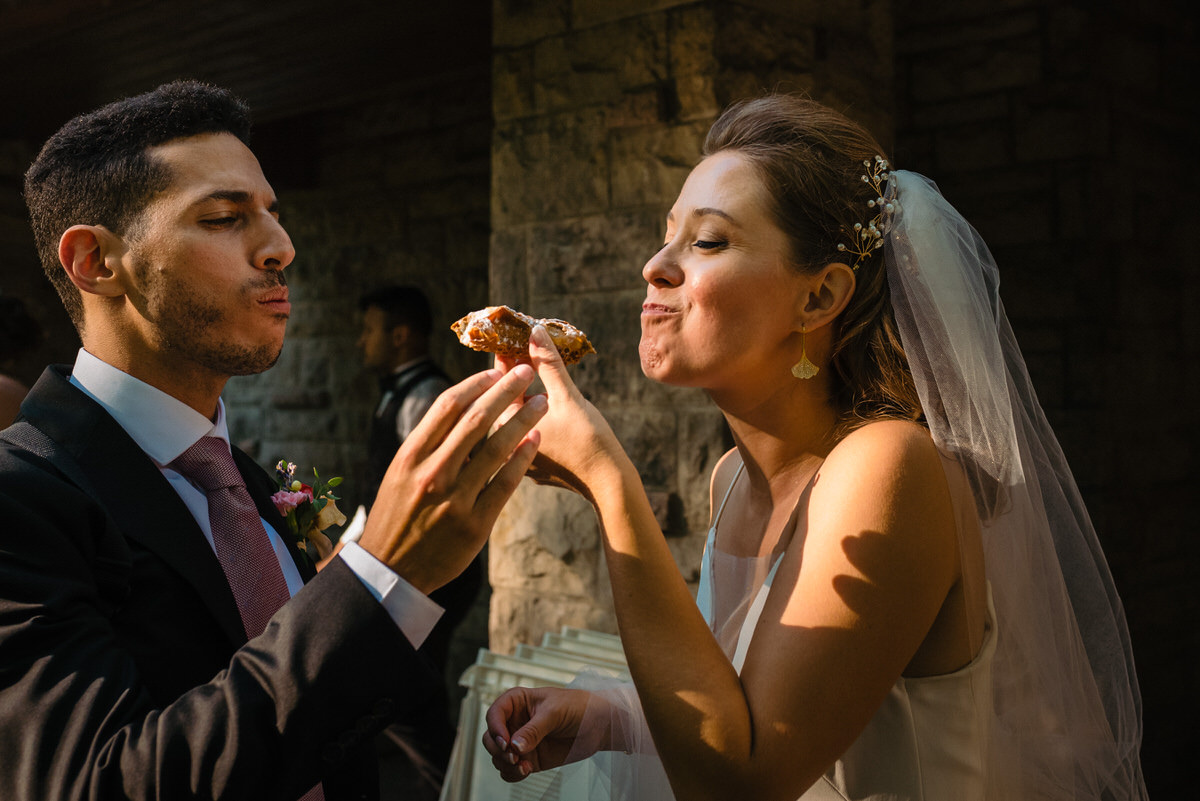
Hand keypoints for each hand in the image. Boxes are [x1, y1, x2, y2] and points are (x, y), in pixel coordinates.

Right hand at [358, 365, 545, 593]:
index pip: (447, 407)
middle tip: (526, 372)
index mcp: (411, 456)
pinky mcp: (475, 525)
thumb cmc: (397, 515)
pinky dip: (522, 458)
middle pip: (476, 420)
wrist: (390, 570)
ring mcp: (455, 500)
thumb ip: (428, 444)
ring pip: (497, 448)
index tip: (494, 372)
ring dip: (523, 420)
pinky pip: (505, 484)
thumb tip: (459, 408)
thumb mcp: (400, 474)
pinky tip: (536, 441)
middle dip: (505, 391)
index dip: (475, 384)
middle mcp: (432, 473)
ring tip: (541, 403)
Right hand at [482, 687, 600, 780]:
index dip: (495, 727)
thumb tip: (515, 746)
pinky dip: (513, 774)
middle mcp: (515, 722)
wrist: (597, 724)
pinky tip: (526, 771)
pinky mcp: (529, 758)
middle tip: (513, 757)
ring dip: (505, 764)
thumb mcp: (555, 712)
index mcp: (517, 702)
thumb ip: (534, 730)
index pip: (495, 713)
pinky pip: (510, 770)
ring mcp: (521, 742)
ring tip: (523, 766)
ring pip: (498, 756)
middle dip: (497, 749)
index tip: (505, 741)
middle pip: (490, 738)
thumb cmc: (578, 706)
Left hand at [496, 325, 622, 498]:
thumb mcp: (567, 396)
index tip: (510, 334)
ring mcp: (519, 458)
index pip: (496, 384)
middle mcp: (504, 447)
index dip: (504, 356)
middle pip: (504, 400)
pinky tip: (546, 397)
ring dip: (525, 392)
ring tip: (536, 366)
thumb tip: (534, 330)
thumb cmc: (587, 440)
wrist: (608, 483)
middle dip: (514, 372)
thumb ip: (548, 363)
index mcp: (503, 429)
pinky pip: (527, 430)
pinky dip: (534, 412)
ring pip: (516, 416)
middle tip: (523, 345)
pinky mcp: (535, 465)